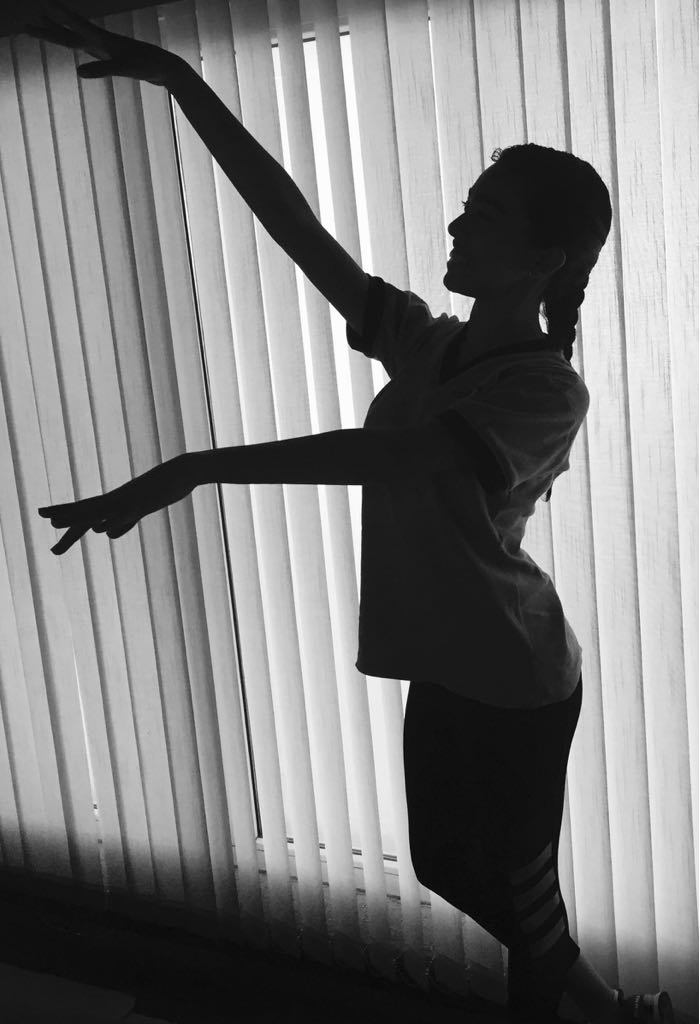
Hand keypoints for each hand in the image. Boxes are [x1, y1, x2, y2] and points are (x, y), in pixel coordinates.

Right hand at [22, 0, 182, 86]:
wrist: (165, 67)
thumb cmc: (147, 65)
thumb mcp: (124, 68)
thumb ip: (102, 69)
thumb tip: (78, 73)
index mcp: (101, 40)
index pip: (73, 25)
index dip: (57, 16)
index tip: (41, 5)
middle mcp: (100, 41)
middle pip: (67, 33)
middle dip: (47, 29)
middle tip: (26, 24)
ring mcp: (104, 48)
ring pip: (75, 39)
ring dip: (58, 33)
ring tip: (42, 25)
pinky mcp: (110, 57)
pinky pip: (86, 49)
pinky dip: (76, 44)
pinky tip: (74, 44)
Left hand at [38, 454, 197, 555]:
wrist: (183, 471)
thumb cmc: (163, 487)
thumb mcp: (140, 510)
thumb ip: (124, 522)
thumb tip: (105, 533)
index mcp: (115, 502)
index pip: (84, 508)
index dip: (64, 513)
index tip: (45, 516)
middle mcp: (117, 500)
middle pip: (86, 510)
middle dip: (63, 515)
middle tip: (40, 515)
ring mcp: (130, 501)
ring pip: (101, 511)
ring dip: (80, 518)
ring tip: (58, 523)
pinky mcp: (145, 503)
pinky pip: (127, 514)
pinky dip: (115, 522)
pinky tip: (102, 529)